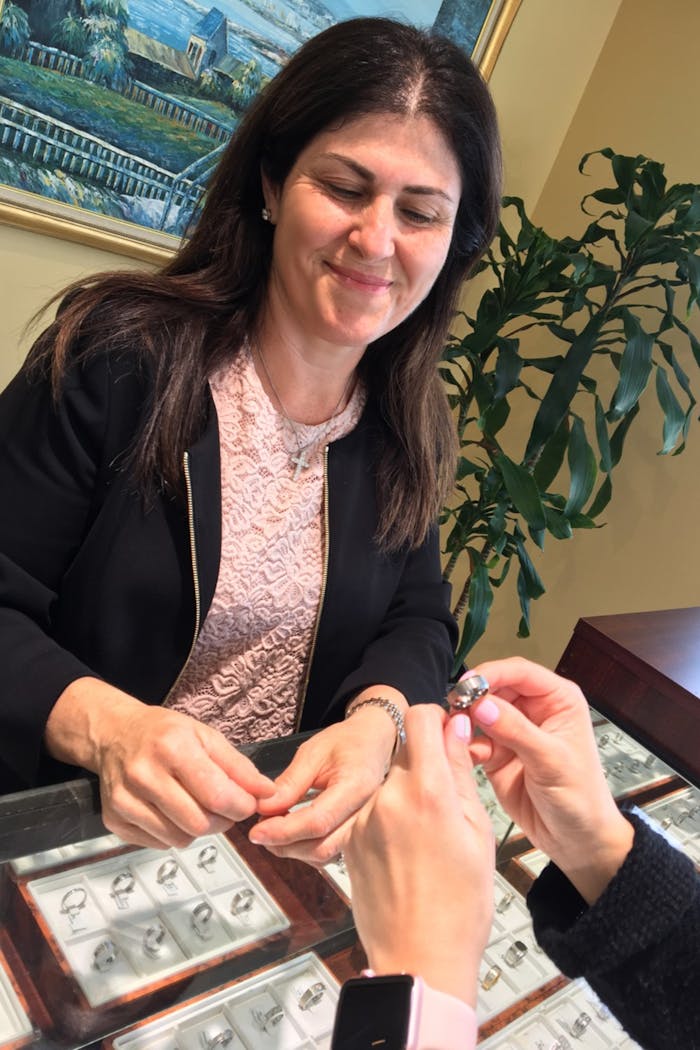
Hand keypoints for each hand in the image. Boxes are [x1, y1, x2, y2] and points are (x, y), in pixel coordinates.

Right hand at [45, 678, 275, 847]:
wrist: (114, 734)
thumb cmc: (163, 733)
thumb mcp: (206, 736)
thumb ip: (239, 767)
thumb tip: (267, 793)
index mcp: (172, 748)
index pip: (217, 795)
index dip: (241, 806)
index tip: (248, 803)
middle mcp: (144, 774)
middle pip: (199, 823)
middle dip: (222, 821)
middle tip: (224, 807)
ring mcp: (125, 801)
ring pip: (180, 839)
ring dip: (198, 829)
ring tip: (196, 806)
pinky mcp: (115, 821)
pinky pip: (159, 844)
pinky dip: (174, 833)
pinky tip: (172, 811)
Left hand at [250, 702, 397, 864]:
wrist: (374, 742)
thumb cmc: (348, 742)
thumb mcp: (314, 752)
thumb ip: (290, 782)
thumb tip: (263, 808)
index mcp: (356, 786)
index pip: (317, 821)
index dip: (284, 831)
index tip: (257, 832)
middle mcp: (366, 814)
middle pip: (322, 847)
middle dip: (285, 845)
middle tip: (260, 831)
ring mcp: (364, 827)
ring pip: (325, 854)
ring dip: (293, 850)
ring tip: (273, 830)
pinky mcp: (356, 834)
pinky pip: (330, 852)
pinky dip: (305, 848)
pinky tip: (292, 833)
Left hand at [345, 704, 493, 1006]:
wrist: (421, 958)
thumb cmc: (461, 904)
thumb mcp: (478, 832)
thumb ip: (461, 773)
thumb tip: (457, 727)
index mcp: (427, 791)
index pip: (420, 717)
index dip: (437, 719)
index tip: (449, 736)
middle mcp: (388, 797)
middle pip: (404, 750)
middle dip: (425, 760)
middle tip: (445, 794)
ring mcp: (364, 819)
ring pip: (388, 781)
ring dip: (406, 791)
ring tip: (427, 834)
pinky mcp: (349, 840)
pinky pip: (371, 810)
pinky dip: (388, 818)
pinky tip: (407, 851)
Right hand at [457, 657, 633, 902]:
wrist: (577, 841)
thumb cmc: (580, 797)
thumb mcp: (551, 761)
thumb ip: (516, 730)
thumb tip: (481, 704)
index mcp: (557, 699)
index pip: (519, 672)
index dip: (492, 674)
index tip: (467, 685)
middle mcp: (533, 709)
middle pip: (495, 687)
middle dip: (473, 696)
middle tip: (454, 707)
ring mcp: (513, 731)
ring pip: (480, 711)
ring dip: (465, 719)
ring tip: (454, 730)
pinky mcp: (496, 753)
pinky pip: (473, 739)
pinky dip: (464, 743)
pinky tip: (462, 752)